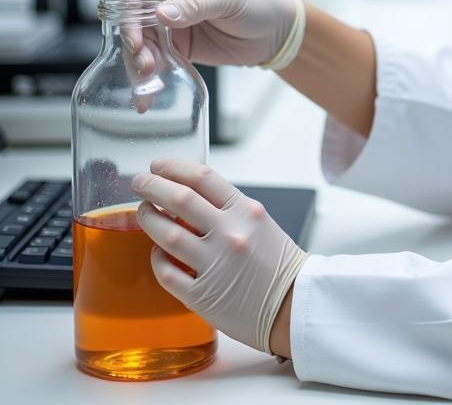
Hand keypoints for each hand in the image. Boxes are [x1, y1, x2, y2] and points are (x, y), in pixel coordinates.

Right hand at [119, 0, 296, 66]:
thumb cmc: (255, 2)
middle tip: (143, 58)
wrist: (273, 33)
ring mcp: (166, 21)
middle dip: (131, 38)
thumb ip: (194, 5)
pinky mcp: (173, 45)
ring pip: (137, 40)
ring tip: (149, 76)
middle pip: (130, 15)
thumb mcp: (226, 0)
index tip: (134, 28)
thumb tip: (162, 14)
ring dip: (137, 60)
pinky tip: (147, 91)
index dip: (127, 3)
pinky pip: (151, 58)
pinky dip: (147, 74)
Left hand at [132, 159, 307, 355]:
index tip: (157, 165)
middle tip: (139, 182)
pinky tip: (157, 252)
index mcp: (246, 212)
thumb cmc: (276, 263)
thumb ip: (227, 209)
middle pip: (179, 199)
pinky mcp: (202, 296)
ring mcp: (214, 265)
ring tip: (142, 213)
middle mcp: (230, 234)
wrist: (293, 304)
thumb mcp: (259, 223)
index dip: (174, 167)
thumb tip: (188, 195)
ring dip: (148, 219)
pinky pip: (166, 272)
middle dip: (152, 186)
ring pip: (166, 234)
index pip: (202, 178)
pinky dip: (156, 258)